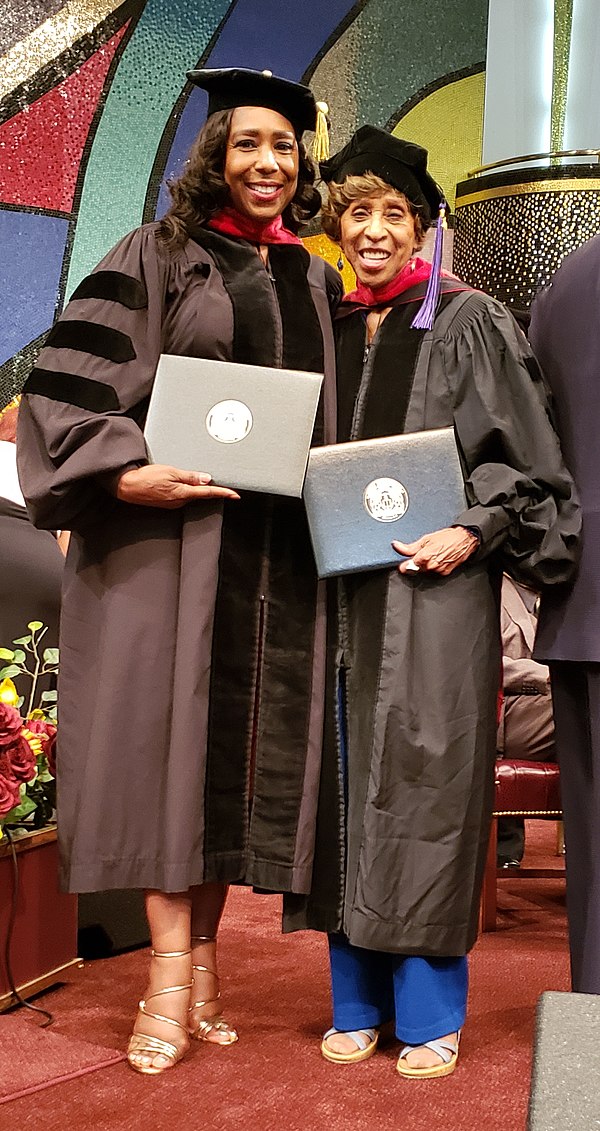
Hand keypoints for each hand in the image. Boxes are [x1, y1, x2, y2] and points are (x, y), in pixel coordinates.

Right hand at [114, 465, 239, 508]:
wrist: (127, 486)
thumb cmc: (145, 478)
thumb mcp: (171, 472)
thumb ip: (190, 476)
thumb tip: (207, 479)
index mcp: (183, 493)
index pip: (208, 493)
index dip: (223, 493)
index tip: (235, 494)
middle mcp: (180, 501)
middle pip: (201, 495)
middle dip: (210, 489)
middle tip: (219, 482)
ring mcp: (173, 504)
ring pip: (191, 495)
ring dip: (196, 489)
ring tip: (194, 479)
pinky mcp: (167, 503)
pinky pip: (182, 496)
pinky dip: (186, 490)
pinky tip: (181, 484)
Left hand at [392, 526, 478, 575]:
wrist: (465, 540)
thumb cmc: (448, 537)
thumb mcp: (426, 539)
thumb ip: (409, 547)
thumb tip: (396, 546)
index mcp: (423, 557)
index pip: (406, 567)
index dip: (403, 564)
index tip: (402, 563)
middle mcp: (430, 566)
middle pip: (415, 570)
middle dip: (415, 563)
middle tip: (422, 553)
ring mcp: (438, 571)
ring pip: (425, 571)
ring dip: (425, 565)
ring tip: (432, 554)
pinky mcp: (444, 573)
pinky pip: (434, 572)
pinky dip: (433, 567)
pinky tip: (438, 558)